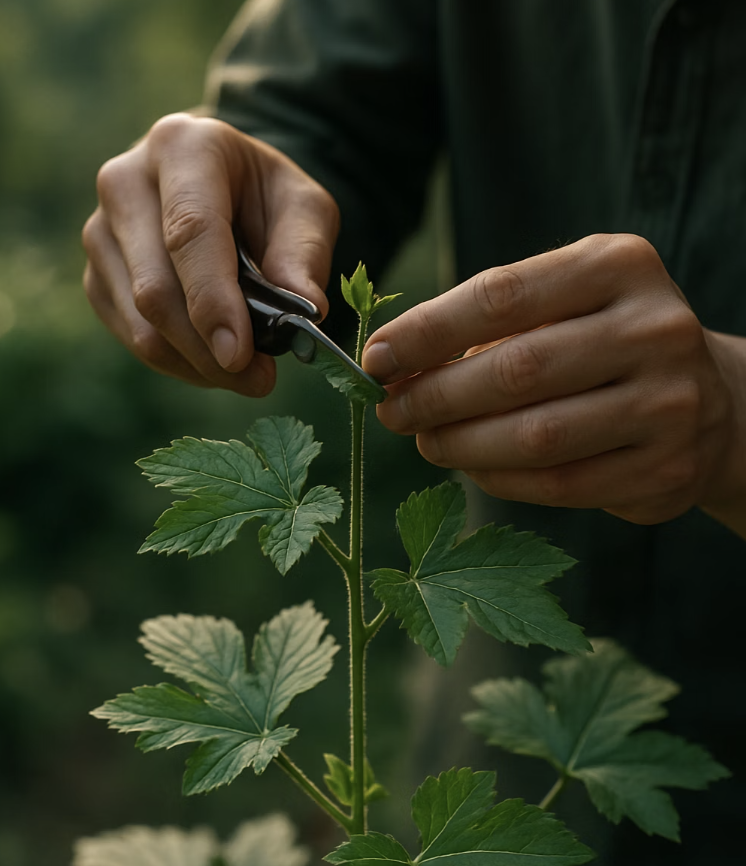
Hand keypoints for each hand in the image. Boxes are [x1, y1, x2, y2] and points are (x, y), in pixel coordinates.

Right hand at [82, 113, 338, 395]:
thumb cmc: (268, 197)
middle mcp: (125, 182)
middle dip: (208, 348)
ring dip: (196, 364)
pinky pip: (131, 336)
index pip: (190, 231)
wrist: (225, 187)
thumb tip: (306, 311)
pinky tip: (215, 363)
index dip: (213, 300)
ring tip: (247, 374)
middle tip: (261, 379)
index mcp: (182, 147)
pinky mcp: (97, 273)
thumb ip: (305, 255)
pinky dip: (178, 363)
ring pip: (140, 321)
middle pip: (155, 287)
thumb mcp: (306, 209)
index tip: (240, 355)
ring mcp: (102, 231)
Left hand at [363, 234, 741, 526]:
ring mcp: (669, 403)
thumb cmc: (604, 342)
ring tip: (426, 441)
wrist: (709, 400)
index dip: (426, 331)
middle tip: (392, 411)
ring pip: (535, 436)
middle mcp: (655, 328)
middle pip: (516, 370)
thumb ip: (490, 325)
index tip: (376, 358)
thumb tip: (396, 364)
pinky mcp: (666, 469)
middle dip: (435, 396)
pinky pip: (558, 485)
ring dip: (460, 445)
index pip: (502, 294)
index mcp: (618, 266)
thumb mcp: (563, 304)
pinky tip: (473, 466)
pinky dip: (499, 479)